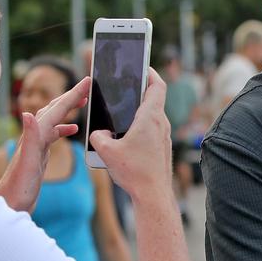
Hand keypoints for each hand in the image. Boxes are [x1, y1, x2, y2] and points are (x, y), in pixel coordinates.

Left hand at [0, 76, 90, 211]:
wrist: (7, 207)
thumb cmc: (17, 191)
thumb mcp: (26, 165)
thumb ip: (29, 139)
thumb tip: (28, 113)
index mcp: (35, 137)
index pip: (56, 109)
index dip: (73, 94)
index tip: (88, 80)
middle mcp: (34, 137)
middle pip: (54, 109)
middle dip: (71, 95)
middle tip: (88, 84)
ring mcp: (36, 145)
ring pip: (54, 119)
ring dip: (68, 108)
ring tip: (83, 101)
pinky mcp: (38, 155)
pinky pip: (53, 134)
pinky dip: (63, 127)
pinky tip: (72, 130)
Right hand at [90, 69, 172, 199]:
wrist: (153, 195)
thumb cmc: (134, 171)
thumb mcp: (106, 151)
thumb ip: (97, 136)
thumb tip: (99, 133)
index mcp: (150, 117)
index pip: (157, 85)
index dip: (150, 72)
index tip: (141, 65)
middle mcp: (161, 124)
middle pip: (154, 98)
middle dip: (140, 89)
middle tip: (127, 83)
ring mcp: (164, 136)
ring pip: (152, 116)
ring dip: (139, 109)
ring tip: (122, 108)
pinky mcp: (162, 148)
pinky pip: (152, 129)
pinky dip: (141, 125)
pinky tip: (126, 133)